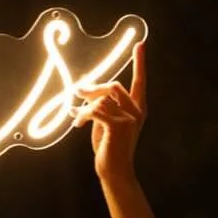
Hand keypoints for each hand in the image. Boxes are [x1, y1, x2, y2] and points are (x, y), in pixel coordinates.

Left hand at [76, 40, 145, 188]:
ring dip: (85, 106)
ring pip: (102, 99)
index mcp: (137, 109)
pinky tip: (78, 123)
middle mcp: (136, 112)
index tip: (140, 44)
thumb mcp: (106, 123)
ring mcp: (129, 118)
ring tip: (76, 116)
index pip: (140, 82)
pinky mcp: (118, 125)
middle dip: (93, 88)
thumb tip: (84, 89)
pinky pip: (96, 110)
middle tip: (77, 92)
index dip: (140, 63)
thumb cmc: (109, 149)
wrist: (114, 172)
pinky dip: (83, 114)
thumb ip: (103, 105)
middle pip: (113, 86)